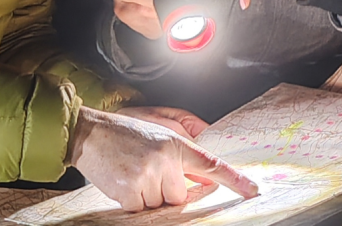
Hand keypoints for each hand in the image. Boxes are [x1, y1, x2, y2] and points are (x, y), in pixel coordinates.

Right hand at [68, 106, 258, 211]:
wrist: (89, 133)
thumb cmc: (123, 133)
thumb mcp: (157, 133)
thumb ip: (182, 154)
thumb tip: (202, 178)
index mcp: (174, 143)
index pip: (210, 164)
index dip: (234, 179)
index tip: (252, 190)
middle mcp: (165, 158)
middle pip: (179, 195)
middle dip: (164, 190)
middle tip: (144, 170)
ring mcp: (148, 174)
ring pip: (159, 204)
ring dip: (146, 195)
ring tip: (131, 172)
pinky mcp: (131, 190)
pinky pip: (141, 209)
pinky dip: (131, 201)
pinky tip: (121, 180)